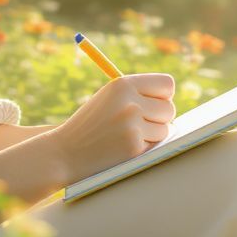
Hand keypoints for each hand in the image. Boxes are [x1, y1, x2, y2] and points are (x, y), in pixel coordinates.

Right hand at [48, 73, 175, 185]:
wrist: (64, 152)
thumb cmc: (90, 124)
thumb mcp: (109, 99)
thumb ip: (138, 94)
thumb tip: (172, 100)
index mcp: (123, 84)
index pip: (166, 84)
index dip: (163, 96)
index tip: (155, 103)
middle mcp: (129, 102)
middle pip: (169, 109)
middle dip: (159, 119)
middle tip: (140, 124)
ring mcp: (132, 125)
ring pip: (165, 129)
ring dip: (152, 136)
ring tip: (127, 136)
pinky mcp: (133, 147)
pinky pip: (154, 146)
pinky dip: (143, 149)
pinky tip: (122, 149)